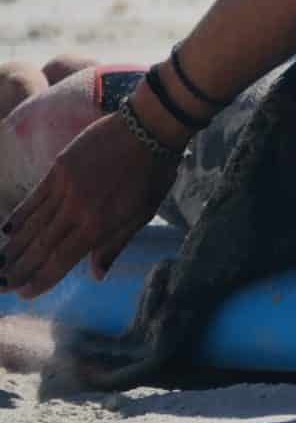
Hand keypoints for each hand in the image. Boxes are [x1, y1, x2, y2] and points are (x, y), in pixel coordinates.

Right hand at [2, 114, 179, 298]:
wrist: (149, 129)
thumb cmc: (153, 174)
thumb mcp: (143, 214)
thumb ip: (114, 244)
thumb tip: (97, 275)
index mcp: (99, 225)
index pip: (61, 260)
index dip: (41, 279)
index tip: (24, 293)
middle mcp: (77, 209)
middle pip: (41, 246)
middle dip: (20, 268)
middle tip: (3, 284)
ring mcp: (64, 187)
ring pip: (32, 224)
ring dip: (14, 246)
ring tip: (1, 263)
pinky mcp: (58, 168)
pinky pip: (33, 198)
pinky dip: (19, 216)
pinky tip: (6, 230)